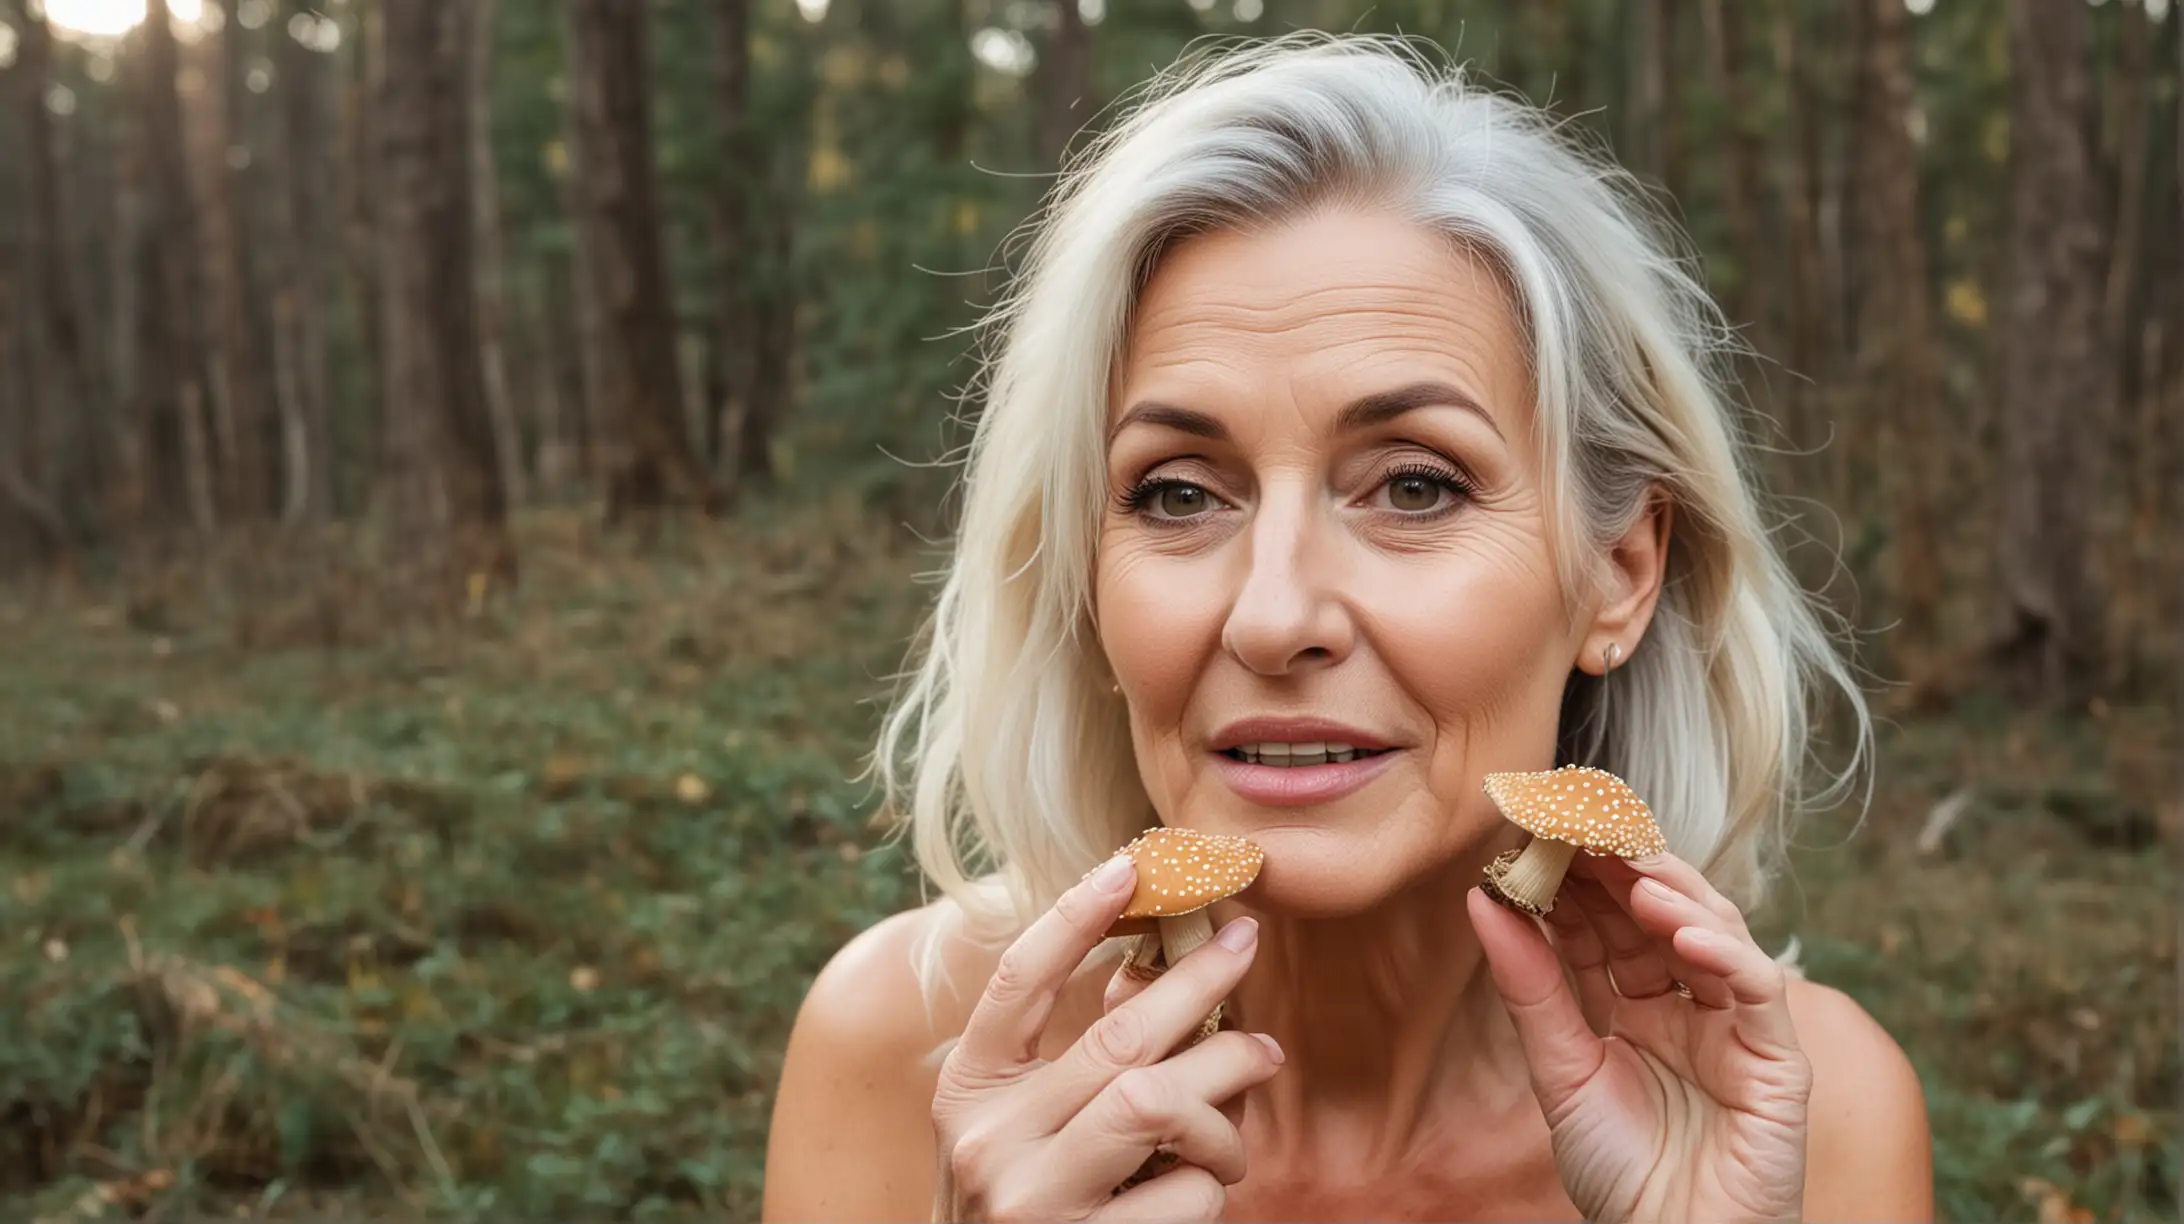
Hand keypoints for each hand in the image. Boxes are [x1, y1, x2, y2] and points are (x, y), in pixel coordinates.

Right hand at [930, 855, 1284, 1222]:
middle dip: (1199, 985)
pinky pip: (1187, 1193)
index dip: (1071, 916)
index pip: (1017, 984)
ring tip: (1249, 1087)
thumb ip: (1079, 1056)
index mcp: (967, 1092)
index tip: (1129, 863)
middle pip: (1117, 1039)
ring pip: (1161, 1105)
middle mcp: (987, 1142)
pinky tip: (1203, 1187)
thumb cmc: (1032, 1202)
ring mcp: (1034, 1203)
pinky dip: (1215, 1183)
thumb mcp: (1028, 1126)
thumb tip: (1160, 966)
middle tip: (1246, 949)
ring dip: (1227, 1092)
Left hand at [1469, 851, 1811, 1223]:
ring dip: (1673, 894)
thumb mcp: (1560, 1072)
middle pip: (1658, 914)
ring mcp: (1736, 1027)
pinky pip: (1759, 990)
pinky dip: (1723, 953)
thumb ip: (1529, 987)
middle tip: (1582, 823)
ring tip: (1627, 868)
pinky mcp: (1778, 1061)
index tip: (1532, 831)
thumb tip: (1482, 900)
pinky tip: (1679, 931)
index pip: (1605, 923)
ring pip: (1714, 933)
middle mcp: (1688, 1006)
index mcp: (1637, 1007)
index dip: (1573, 878)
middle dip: (1620, 866)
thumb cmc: (1621, 1176)